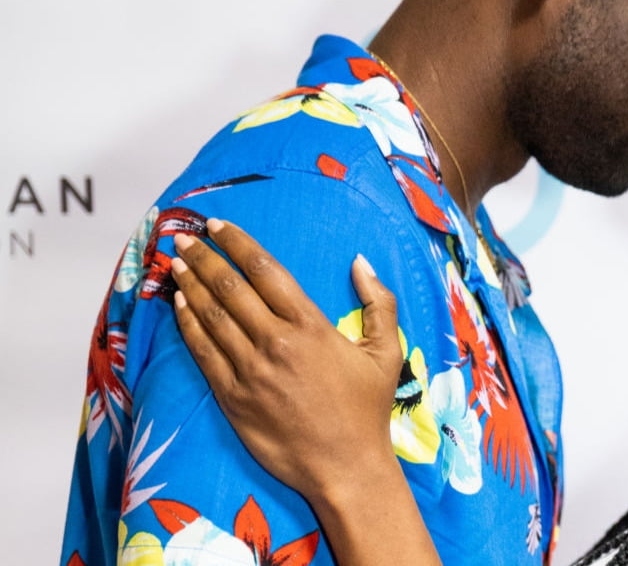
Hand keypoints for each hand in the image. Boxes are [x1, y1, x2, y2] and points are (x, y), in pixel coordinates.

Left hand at [170, 218, 403, 503]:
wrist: (344, 466)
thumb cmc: (367, 409)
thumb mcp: (387, 351)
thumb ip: (379, 302)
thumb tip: (360, 262)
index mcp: (310, 326)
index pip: (266, 271)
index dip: (239, 244)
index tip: (219, 226)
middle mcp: (275, 343)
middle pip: (230, 288)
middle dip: (204, 258)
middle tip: (186, 238)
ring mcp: (249, 371)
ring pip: (210, 317)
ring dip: (189, 285)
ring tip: (176, 264)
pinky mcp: (232, 398)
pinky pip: (202, 353)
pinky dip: (187, 326)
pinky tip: (178, 307)